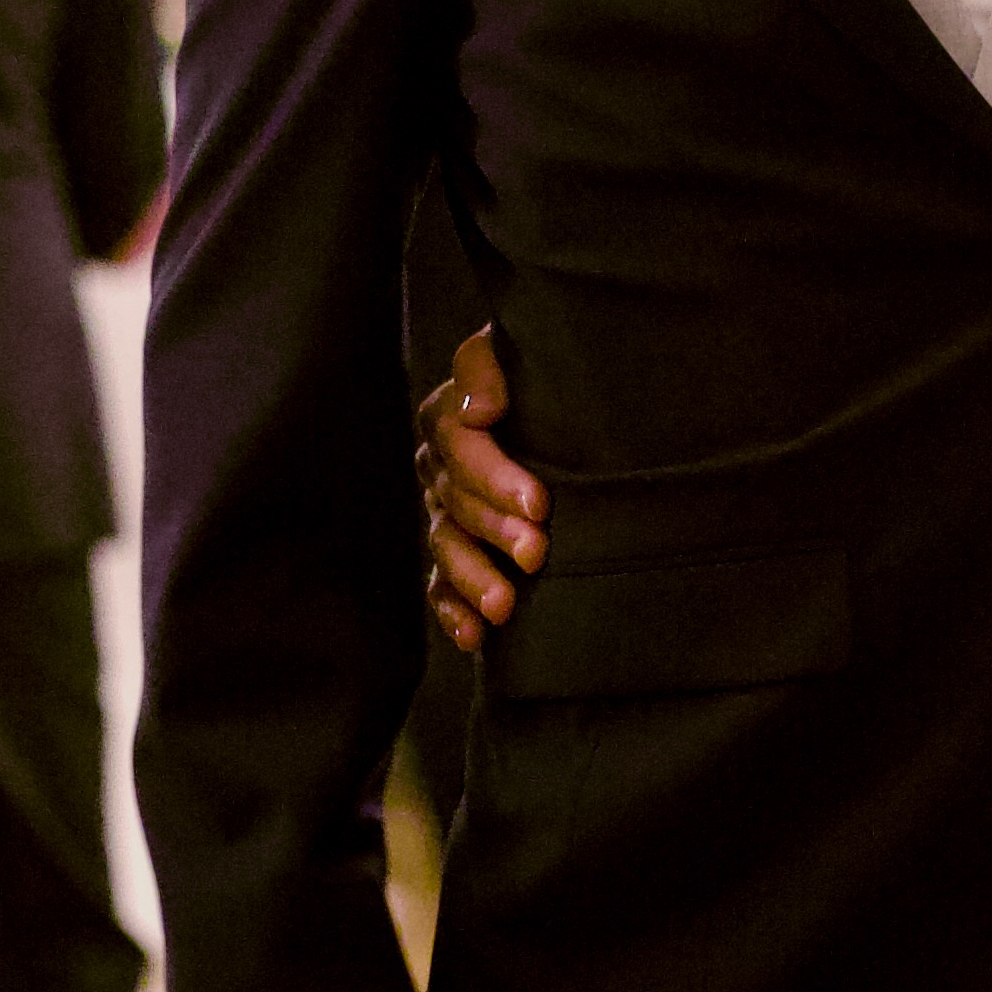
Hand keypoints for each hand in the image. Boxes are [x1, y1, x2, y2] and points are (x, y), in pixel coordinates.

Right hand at [417, 329, 548, 650]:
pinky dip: (455, 611)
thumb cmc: (539, 379)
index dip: (496, 475)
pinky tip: (475, 636)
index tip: (538, 504)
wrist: (553, 411)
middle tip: (537, 552)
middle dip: (496, 529)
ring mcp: (440, 512)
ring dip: (474, 577)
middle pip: (456, 500)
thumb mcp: (520, 355)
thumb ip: (488, 363)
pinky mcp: (452, 551)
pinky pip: (440, 585)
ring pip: (446, 546)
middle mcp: (438, 466)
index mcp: (450, 416)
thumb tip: (482, 407)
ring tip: (505, 606)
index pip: (460, 443)